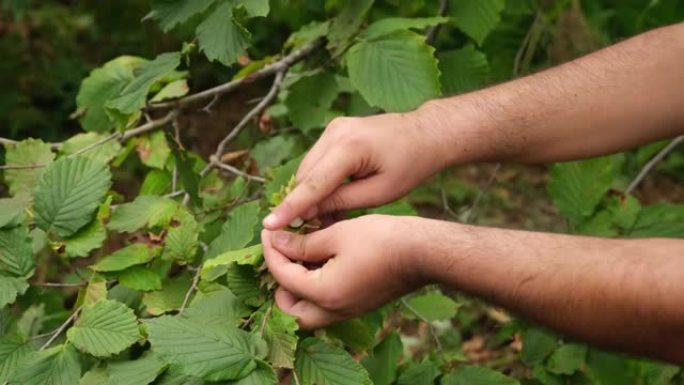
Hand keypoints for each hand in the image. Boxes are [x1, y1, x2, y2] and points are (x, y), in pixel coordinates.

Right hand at [262, 112, 452, 229]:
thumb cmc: (411, 165)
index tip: (268, 225)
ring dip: (312, 193)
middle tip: (314, 231)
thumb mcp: (380, 193)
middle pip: (305, 175)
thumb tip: (309, 213)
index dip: (290, 207)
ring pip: (308, 168)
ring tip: (329, 216)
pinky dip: (320, 180)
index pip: (313, 184)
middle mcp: (336, 131)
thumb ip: (342, 202)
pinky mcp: (335, 129)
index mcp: (350, 147)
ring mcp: (334, 127)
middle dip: (303, 204)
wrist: (427, 133)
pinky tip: (333, 198)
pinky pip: (318, 160)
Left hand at [262, 215, 425, 328]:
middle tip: (280, 253)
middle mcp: (334, 310)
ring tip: (298, 252)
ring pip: (308, 310)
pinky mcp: (359, 304)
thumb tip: (276, 241)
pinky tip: (319, 256)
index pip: (282, 276)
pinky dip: (316, 285)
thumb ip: (302, 243)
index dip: (270, 250)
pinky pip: (326, 303)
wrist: (422, 252)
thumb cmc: (382, 240)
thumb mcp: (337, 234)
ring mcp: (348, 310)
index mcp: (324, 294)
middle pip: (290, 310)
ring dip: (297, 286)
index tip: (269, 230)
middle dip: (279, 283)